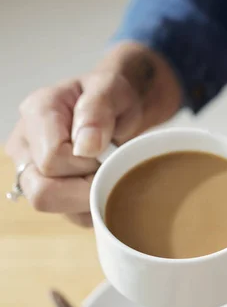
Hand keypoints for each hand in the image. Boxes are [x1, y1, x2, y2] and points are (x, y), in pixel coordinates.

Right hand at [5, 43, 181, 225]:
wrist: (120, 108)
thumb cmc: (114, 96)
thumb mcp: (113, 90)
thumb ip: (98, 110)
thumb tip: (85, 146)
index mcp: (37, 113)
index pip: (52, 159)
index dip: (86, 163)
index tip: (107, 149)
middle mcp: (26, 146)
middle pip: (43, 193)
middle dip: (85, 189)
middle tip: (109, 168)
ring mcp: (32, 172)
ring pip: (57, 208)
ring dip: (91, 198)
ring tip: (106, 170)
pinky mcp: (48, 192)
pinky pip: (71, 216)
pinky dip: (93, 205)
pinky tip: (103, 182)